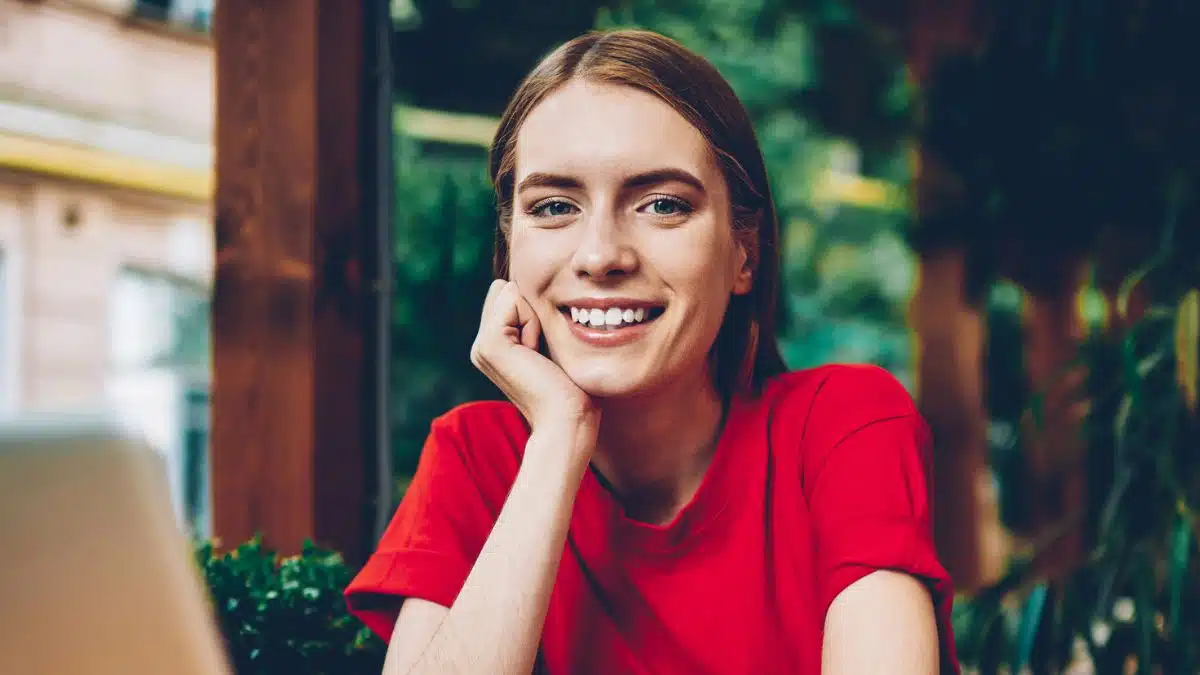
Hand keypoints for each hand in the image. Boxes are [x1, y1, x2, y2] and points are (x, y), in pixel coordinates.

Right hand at [470, 280, 598, 434]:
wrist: (566, 419)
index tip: (544, 350)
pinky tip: (535, 353)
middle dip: (532, 310)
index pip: (508, 294)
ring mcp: (480, 346)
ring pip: (509, 292)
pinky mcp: (489, 344)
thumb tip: (522, 288)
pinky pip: (513, 301)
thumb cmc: (571, 387)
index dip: (535, 312)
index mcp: (493, 346)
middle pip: (505, 290)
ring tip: (539, 354)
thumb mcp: (550, 346)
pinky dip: (533, 322)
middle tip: (541, 351)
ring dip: (534, 317)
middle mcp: (480, 346)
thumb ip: (534, 321)